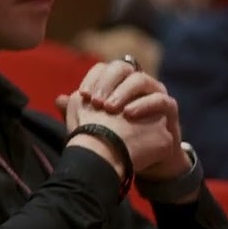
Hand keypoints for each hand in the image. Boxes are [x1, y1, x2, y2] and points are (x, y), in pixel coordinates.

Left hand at [58, 59, 187, 177]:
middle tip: (95, 101)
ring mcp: (154, 92)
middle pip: (122, 67)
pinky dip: (145, 104)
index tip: (82, 95)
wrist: (141, 161)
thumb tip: (59, 99)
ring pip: (141, 79)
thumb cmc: (115, 139)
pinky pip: (161, 99)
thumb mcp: (92, 126)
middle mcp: (135, 83)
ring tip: (110, 109)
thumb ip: (76, 111)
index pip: (103, 69)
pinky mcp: (169, 108)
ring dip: (124, 91)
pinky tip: (129, 114)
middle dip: (107, 82)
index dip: (92, 79)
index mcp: (116, 83)